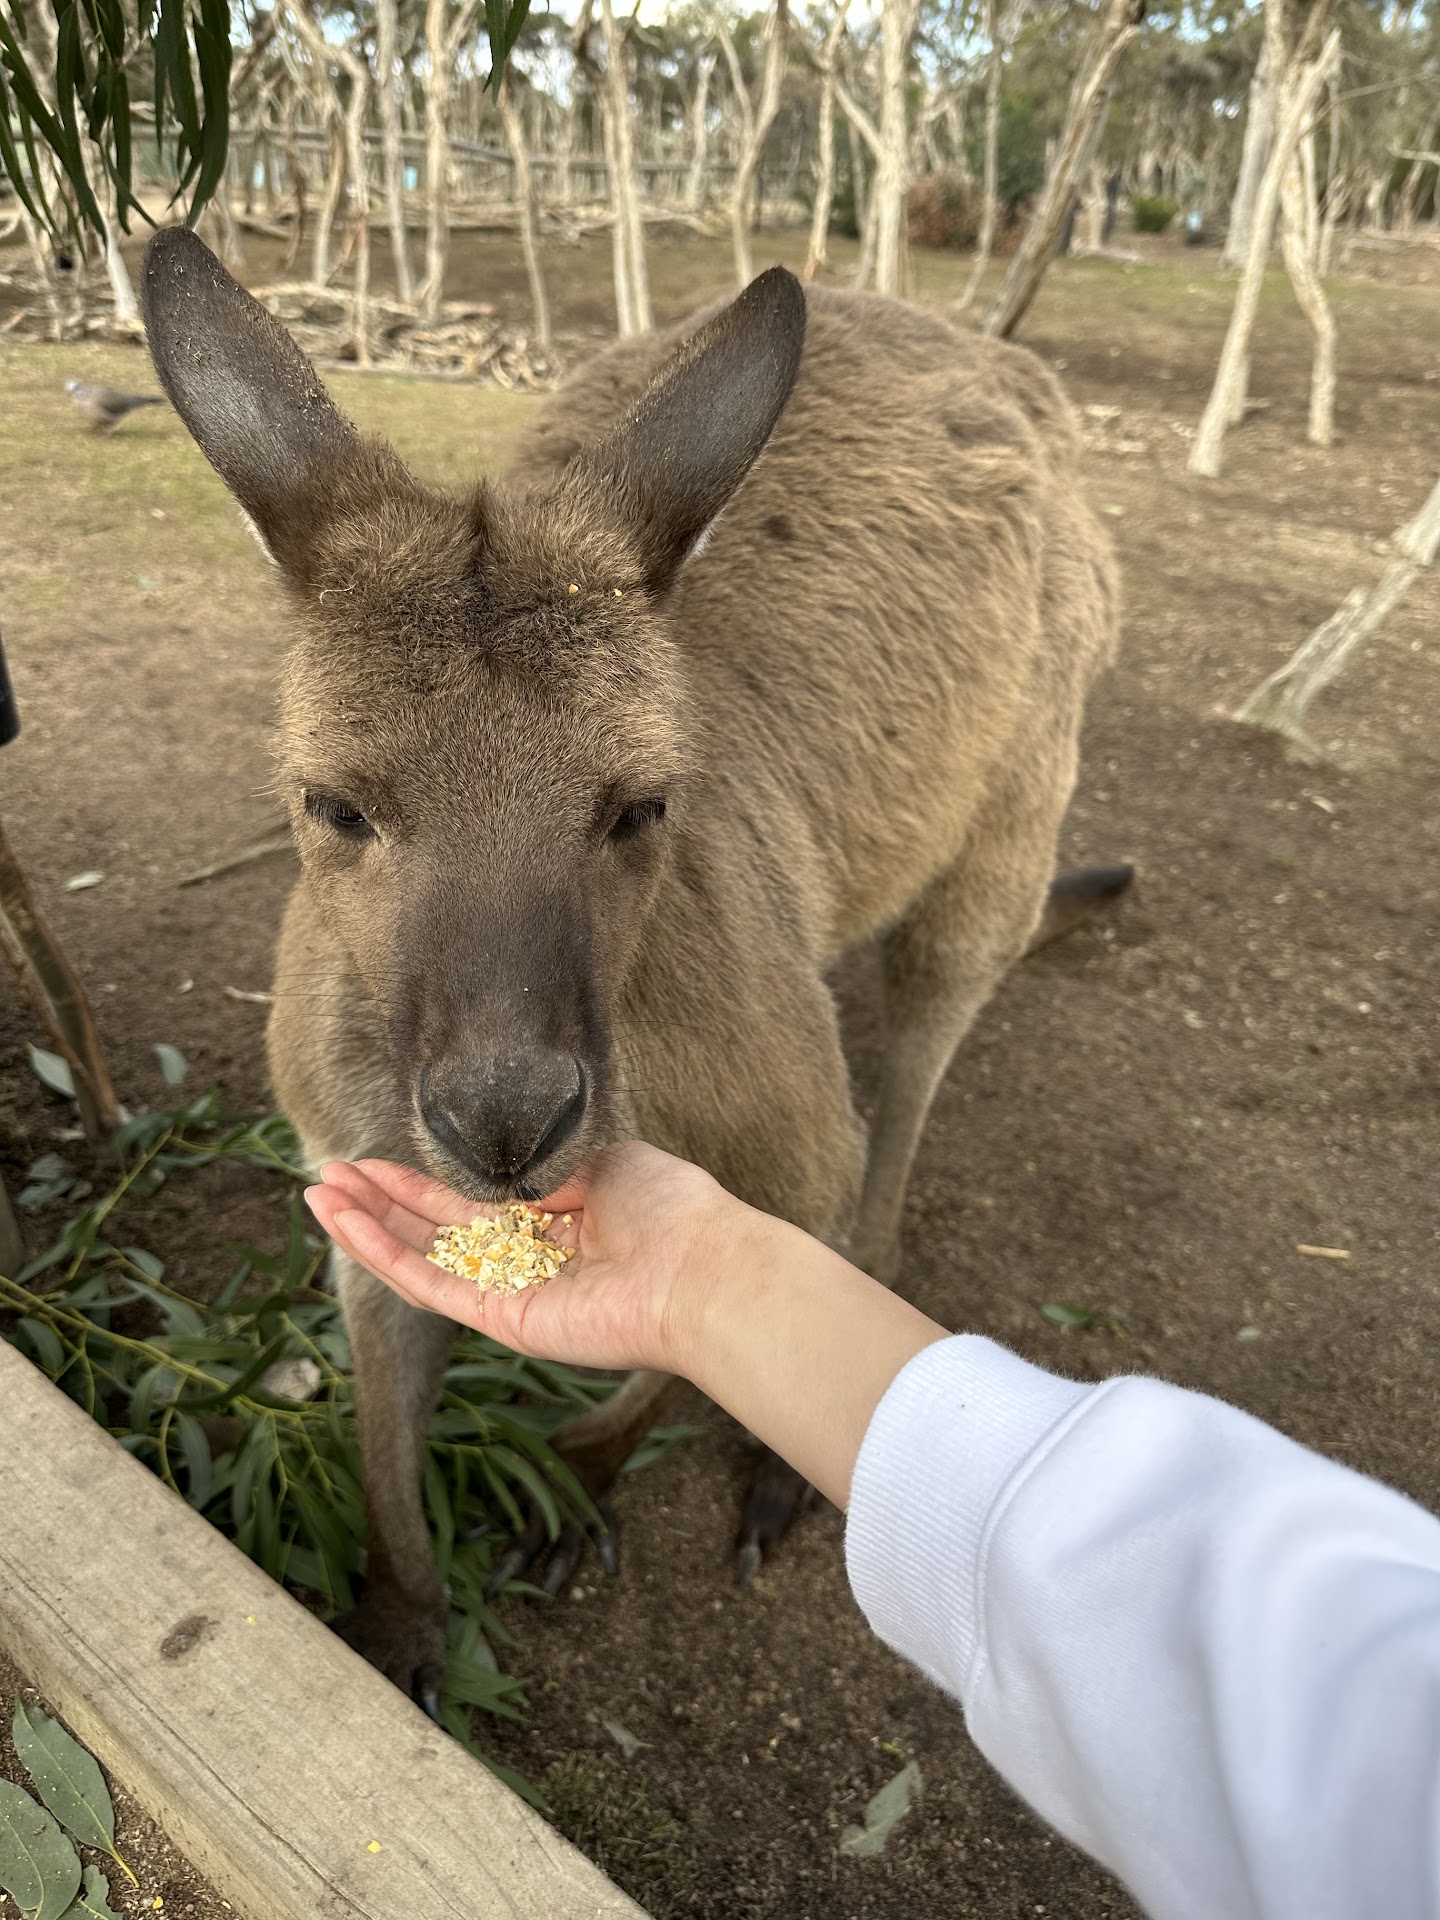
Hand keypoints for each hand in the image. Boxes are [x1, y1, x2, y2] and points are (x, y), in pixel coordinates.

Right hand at [304, 1140, 741, 1376]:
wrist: (704, 1269)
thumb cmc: (672, 1210)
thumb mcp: (603, 1159)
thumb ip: (547, 1161)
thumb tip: (500, 1156)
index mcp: (554, 1221)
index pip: (471, 1201)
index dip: (420, 1181)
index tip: (374, 1160)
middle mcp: (527, 1260)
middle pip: (435, 1230)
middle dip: (380, 1202)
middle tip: (326, 1174)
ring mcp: (511, 1292)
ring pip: (421, 1259)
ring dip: (366, 1228)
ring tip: (316, 1195)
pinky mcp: (504, 1320)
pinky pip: (432, 1286)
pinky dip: (384, 1255)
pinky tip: (346, 1225)